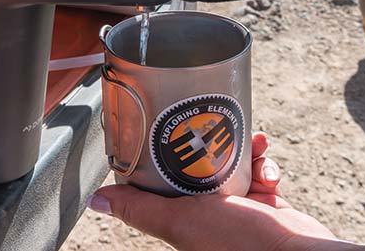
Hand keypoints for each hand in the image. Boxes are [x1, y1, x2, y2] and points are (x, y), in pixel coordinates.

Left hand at [86, 132, 342, 250]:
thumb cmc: (242, 242)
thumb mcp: (182, 220)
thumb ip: (141, 209)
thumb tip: (96, 201)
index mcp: (185, 224)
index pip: (165, 183)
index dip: (166, 156)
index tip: (172, 131)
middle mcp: (210, 219)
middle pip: (201, 170)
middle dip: (212, 146)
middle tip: (218, 126)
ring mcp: (240, 212)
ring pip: (234, 167)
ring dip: (244, 151)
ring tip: (252, 142)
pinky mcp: (268, 208)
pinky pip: (262, 175)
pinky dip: (265, 164)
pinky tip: (267, 162)